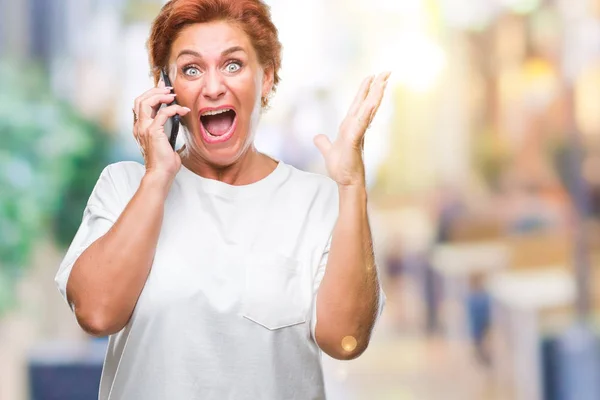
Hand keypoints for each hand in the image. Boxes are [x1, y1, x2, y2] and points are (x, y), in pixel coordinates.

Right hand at [132, 80, 190, 181]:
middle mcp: (139, 127)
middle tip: (168, 88)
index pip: (140, 105)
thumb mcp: (165, 142)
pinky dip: (174, 108)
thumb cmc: (164, 162)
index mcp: (140, 129)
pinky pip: (163, 113)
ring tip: (173, 95)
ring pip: (146, 102)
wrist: (161, 174)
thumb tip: (176, 121)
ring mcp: (144, 129)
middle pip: (140, 100)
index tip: (164, 91)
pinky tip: (183, 110)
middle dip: (154, 90)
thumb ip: (166, 131)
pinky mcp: (153, 132)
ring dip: (161, 95)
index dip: (151, 95)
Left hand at [313, 72, 390, 187]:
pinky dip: (367, 112)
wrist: (346, 182)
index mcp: (350, 126)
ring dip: (376, 94)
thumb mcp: (328, 151)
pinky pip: (361, 123)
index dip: (365, 90)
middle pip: (367, 102)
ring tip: (384, 80)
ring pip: (368, 109)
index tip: (372, 77)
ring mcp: (357, 132)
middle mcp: (356, 127)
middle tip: (386, 71)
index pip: (359, 104)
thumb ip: (323, 143)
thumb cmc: (341, 168)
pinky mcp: (355, 140)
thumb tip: (317, 137)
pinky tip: (372, 102)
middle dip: (376, 86)